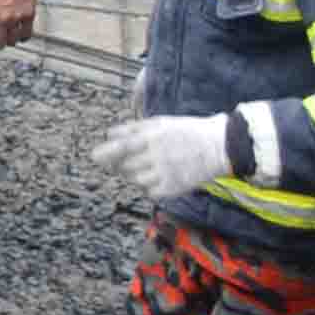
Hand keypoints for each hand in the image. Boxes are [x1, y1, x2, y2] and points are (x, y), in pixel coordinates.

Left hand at [93, 111, 232, 202]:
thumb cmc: (187, 132)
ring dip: (134, 175)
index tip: (95, 156)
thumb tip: (109, 134)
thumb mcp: (160, 123)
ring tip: (146, 167)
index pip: (120, 146)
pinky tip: (157, 177)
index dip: (105, 152)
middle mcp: (156, 154)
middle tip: (125, 161)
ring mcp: (165, 173)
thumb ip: (134, 129)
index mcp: (152, 136)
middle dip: (120, 164)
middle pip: (124, 165)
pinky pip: (149, 191)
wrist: (219, 146)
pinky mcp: (173, 188)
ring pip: (135, 179)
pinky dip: (148, 186)